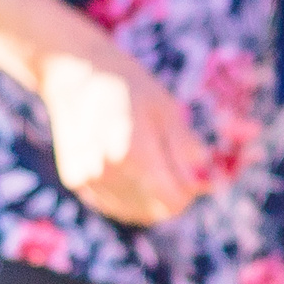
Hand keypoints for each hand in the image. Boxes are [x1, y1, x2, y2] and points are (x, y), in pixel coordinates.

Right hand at [37, 49, 212, 226]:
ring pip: (134, 211)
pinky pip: (114, 205)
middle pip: (156, 210)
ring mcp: (88, 179)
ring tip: (145, 157)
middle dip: (170, 192)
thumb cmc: (129, 86)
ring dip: (148, 196)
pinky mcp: (77, 182)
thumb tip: (208, 185)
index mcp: (133, 152)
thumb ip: (186, 151)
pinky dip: (128, 196)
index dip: (188, 191)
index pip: (173, 201)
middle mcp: (107, 171)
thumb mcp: (167, 110)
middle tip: (169, 160)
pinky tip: (130, 170)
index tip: (190, 171)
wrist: (75, 72)